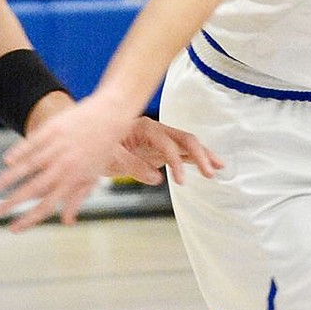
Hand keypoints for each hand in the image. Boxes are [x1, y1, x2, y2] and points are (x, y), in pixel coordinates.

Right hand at [0, 94, 131, 232]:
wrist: (108, 117)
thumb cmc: (100, 150)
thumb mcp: (92, 177)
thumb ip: (77, 199)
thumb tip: (68, 223)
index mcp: (73, 180)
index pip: (47, 206)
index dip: (29, 219)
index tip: (12, 229)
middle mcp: (64, 166)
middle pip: (34, 188)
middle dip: (13, 202)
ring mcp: (57, 147)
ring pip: (30, 165)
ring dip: (11, 177)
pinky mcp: (53, 129)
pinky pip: (32, 142)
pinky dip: (19, 151)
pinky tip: (7, 160)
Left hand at [106, 115, 222, 185]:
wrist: (90, 141)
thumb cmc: (97, 145)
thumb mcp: (110, 157)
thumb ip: (133, 166)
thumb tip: (157, 178)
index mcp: (143, 128)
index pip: (166, 143)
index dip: (175, 162)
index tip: (180, 181)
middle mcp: (156, 131)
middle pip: (184, 138)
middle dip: (199, 154)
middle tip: (210, 172)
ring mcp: (160, 140)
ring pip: (188, 144)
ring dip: (204, 155)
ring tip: (219, 167)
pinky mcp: (161, 150)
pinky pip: (182, 153)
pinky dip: (196, 159)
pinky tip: (209, 166)